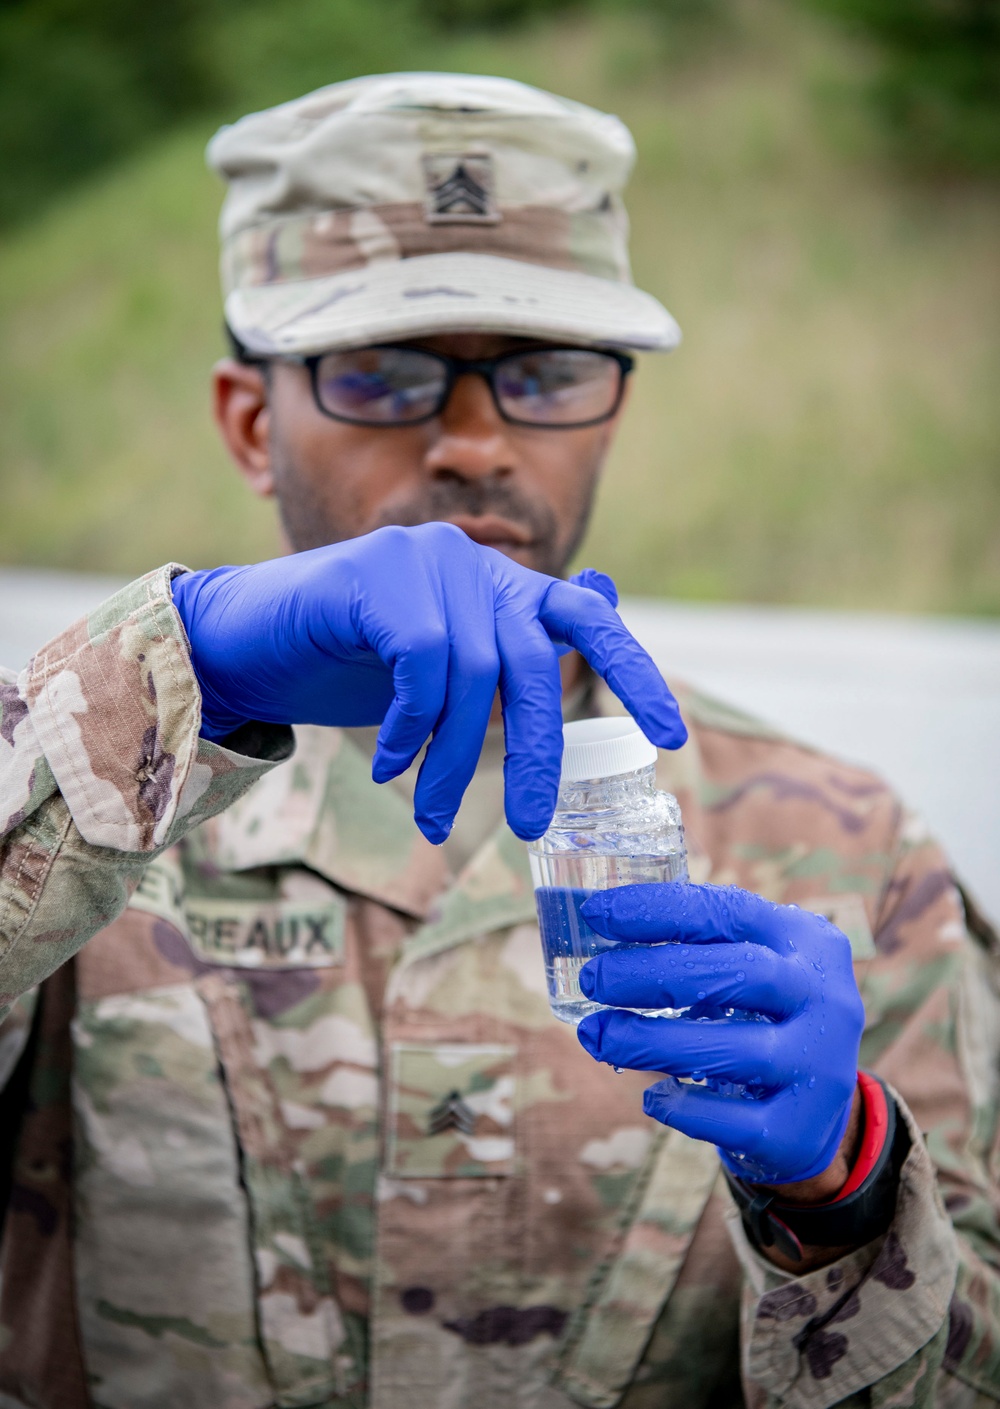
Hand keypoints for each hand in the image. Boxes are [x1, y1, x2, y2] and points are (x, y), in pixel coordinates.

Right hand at [170, 524, 685, 844]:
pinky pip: (422, 661)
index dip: (634, 672)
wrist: (244, 644)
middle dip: (533, 753)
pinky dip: (412, 724)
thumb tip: (602, 601)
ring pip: (472, 673)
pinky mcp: (375, 571)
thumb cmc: (345, 664)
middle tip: (525, 824)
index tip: (669, 736)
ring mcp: (424, 559)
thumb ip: (508, 655)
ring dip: (454, 758)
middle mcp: (471, 562)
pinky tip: (391, 761)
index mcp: (498, 585)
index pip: (588, 619)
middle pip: (532, 663)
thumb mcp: (440, 674)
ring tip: (432, 814)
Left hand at [575, 883, 864, 1185]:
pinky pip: (730, 1120)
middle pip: (735, 974)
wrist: (816, 1110)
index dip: (658, 910)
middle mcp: (825, 999)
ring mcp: (819, 1067)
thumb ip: (697, 944)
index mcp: (806, 942)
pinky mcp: (799, 1130)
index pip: (728, 912)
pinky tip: (651, 1097)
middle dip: (651, 973)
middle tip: (593, 979)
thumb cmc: (760, 1015)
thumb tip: (598, 924)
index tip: (597, 914)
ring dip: (650, 1041)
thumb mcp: (752, 965)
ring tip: (598, 1036)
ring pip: (730, 1051)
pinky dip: (682, 1106)